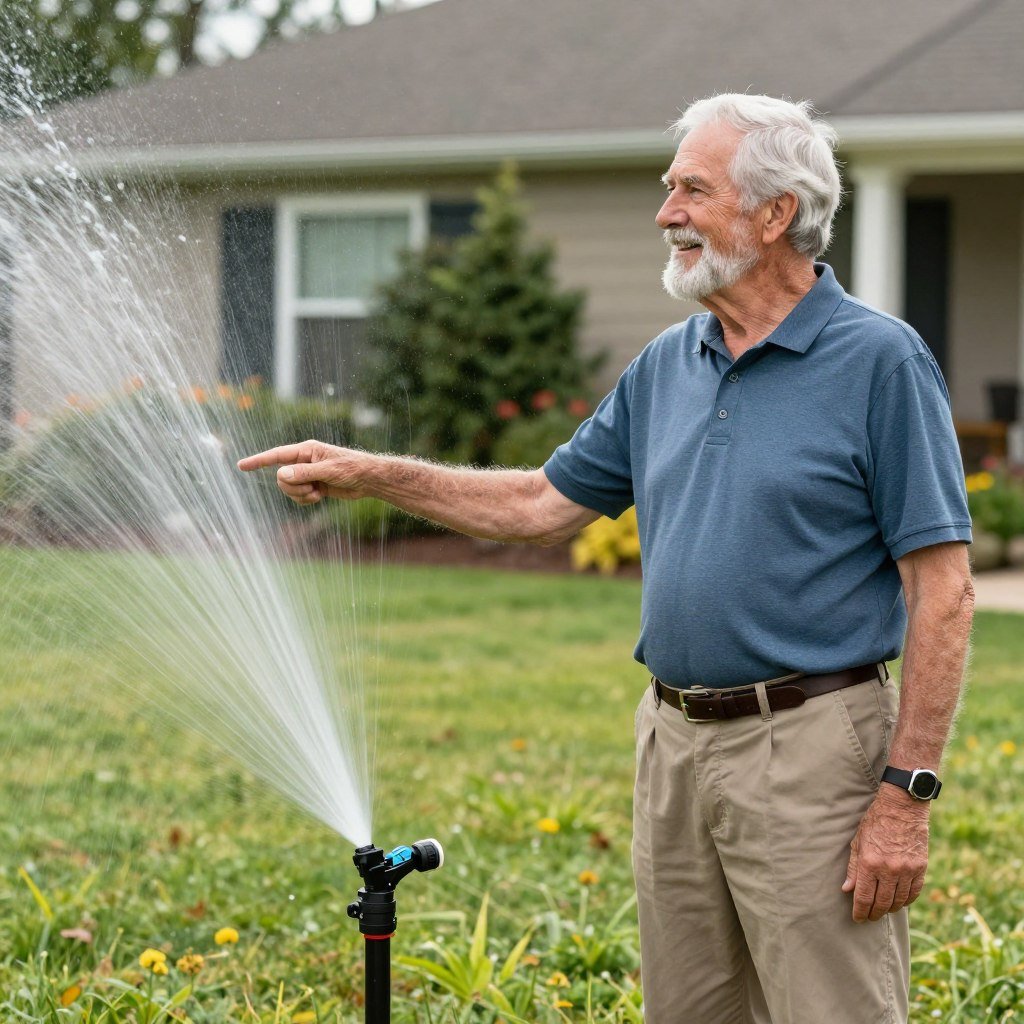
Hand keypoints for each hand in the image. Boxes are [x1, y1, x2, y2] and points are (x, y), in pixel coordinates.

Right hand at [237, 440, 371, 504]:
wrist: (368, 480)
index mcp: (306, 451)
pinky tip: (319, 497)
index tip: (241, 466)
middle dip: (292, 487)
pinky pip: (298, 497)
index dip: (258, 461)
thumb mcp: (329, 471)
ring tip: (317, 492)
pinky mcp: (312, 486)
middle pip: (280, 477)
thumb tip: (280, 474)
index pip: (276, 455)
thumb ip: (305, 473)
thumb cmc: (351, 469)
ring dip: (300, 495)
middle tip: (310, 488)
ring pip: (288, 488)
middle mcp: (303, 461)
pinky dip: (305, 500)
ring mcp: (307, 474)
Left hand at [842, 785, 929, 921]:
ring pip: (899, 901)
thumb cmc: (876, 821)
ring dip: (890, 909)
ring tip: (882, 910)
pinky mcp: (920, 868)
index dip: (860, 912)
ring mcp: (907, 870)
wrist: (902, 807)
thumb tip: (847, 889)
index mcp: (870, 863)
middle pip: (882, 903)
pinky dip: (906, 900)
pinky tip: (899, 902)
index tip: (858, 918)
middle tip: (869, 917)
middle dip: (874, 913)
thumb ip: (854, 867)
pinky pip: (914, 892)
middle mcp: (889, 870)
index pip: (864, 898)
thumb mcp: (858, 841)